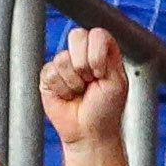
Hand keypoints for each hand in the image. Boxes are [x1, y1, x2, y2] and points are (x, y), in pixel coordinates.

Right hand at [37, 26, 128, 148]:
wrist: (89, 132)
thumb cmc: (106, 109)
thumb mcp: (117, 81)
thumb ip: (107, 57)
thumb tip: (87, 42)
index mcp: (104, 52)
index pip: (97, 33)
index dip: (96, 52)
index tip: (101, 73)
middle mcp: (83, 55)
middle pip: (76, 35)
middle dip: (83, 63)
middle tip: (90, 81)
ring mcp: (65, 65)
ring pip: (62, 58)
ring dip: (73, 81)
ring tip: (79, 93)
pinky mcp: (49, 77)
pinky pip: (49, 73)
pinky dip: (60, 89)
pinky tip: (67, 96)